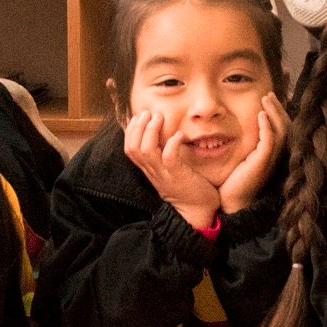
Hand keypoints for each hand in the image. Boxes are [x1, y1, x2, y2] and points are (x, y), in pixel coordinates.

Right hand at [123, 109, 219, 230]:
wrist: (196, 213)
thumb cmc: (186, 189)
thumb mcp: (169, 171)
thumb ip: (164, 156)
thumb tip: (164, 137)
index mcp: (149, 169)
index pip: (129, 149)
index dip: (130, 131)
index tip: (139, 116)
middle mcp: (152, 171)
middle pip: (133, 148)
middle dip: (138, 127)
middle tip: (148, 112)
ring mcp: (163, 174)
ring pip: (146, 150)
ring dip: (151, 130)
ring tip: (160, 118)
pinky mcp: (177, 176)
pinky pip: (168, 157)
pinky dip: (172, 142)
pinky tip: (179, 134)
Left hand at [217, 92, 288, 212]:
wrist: (231, 200)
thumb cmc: (234, 179)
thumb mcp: (241, 155)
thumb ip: (245, 141)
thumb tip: (235, 125)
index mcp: (272, 153)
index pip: (282, 128)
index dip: (279, 112)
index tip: (270, 97)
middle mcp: (276, 155)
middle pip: (286, 126)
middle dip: (279, 108)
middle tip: (269, 93)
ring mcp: (271, 159)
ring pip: (281, 131)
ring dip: (274, 112)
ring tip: (266, 98)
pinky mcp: (262, 163)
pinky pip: (269, 142)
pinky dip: (267, 127)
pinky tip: (261, 115)